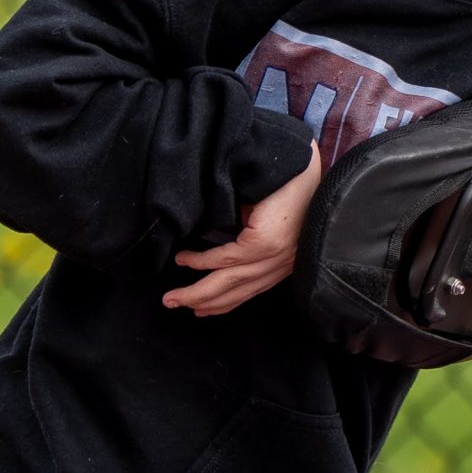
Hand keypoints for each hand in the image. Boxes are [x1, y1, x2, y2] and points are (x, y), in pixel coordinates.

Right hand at [167, 144, 322, 315]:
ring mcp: (274, 255)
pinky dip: (202, 262)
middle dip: (203, 302)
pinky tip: (185, 262)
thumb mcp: (260, 220)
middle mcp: (279, 263)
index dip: (223, 302)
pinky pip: (227, 258)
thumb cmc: (282, 186)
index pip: (249, 289)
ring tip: (172, 296)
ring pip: (228, 281)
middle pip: (236, 291)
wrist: (298, 163)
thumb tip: (215, 247)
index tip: (200, 309)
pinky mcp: (265, 243)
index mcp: (281, 261)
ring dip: (197, 291)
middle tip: (174, 305)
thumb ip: (244, 238)